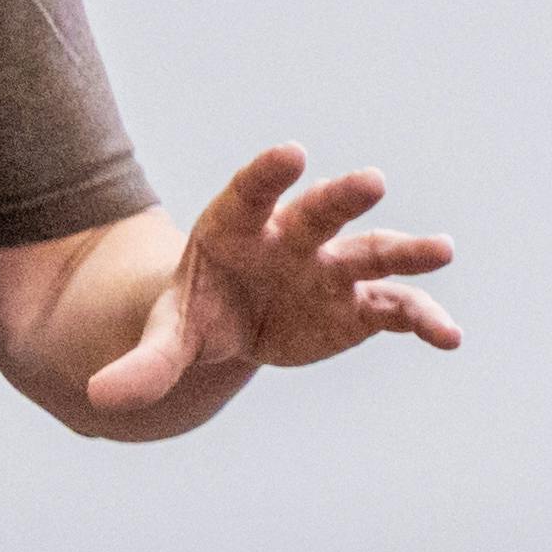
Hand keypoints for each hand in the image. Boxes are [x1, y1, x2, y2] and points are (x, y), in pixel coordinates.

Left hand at [87, 144, 464, 410]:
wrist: (232, 324)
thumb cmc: (197, 313)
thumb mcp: (168, 336)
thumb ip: (144, 362)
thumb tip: (102, 398)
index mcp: (237, 228)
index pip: (251, 192)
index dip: (268, 174)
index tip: (292, 154)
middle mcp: (291, 238)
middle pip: (319, 212)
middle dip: (343, 198)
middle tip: (372, 181)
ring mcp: (330, 269)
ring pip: (371, 251)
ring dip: (406, 251)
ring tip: (442, 251)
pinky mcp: (359, 306)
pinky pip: (395, 309)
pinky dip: (423, 321)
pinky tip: (449, 338)